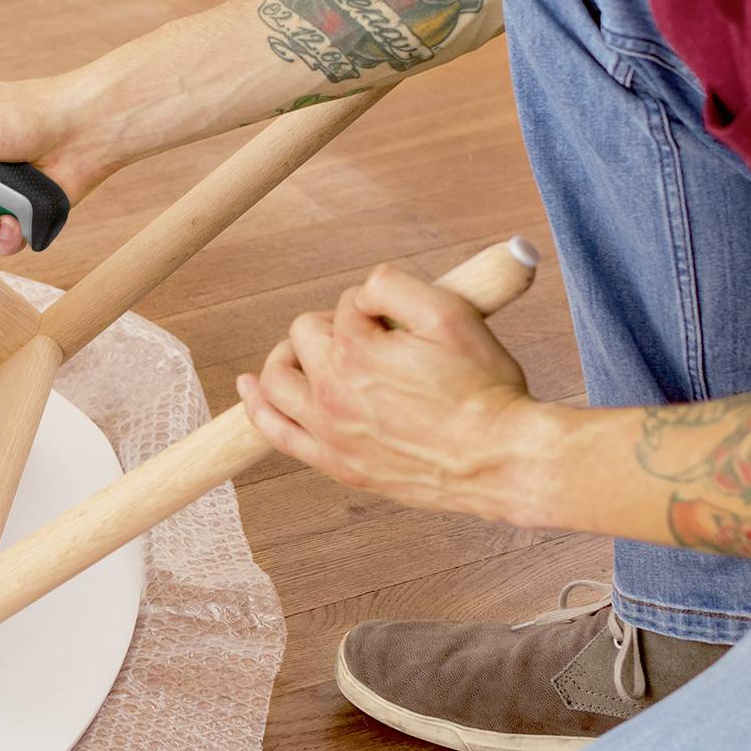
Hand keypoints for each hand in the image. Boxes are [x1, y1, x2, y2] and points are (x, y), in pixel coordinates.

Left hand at [237, 262, 543, 519]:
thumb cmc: (484, 388)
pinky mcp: (337, 463)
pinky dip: (256, 405)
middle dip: (331, 326)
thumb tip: (363, 290)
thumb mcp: (450, 314)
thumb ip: (395, 286)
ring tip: (307, 353)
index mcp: (357, 349)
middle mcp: (332, 390)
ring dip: (286, 357)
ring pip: (275, 379)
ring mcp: (330, 431)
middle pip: (303, 335)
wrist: (500, 459)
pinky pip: (275, 431)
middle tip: (369, 337)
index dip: (374, 307)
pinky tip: (249, 387)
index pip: (343, 305)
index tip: (400, 323)